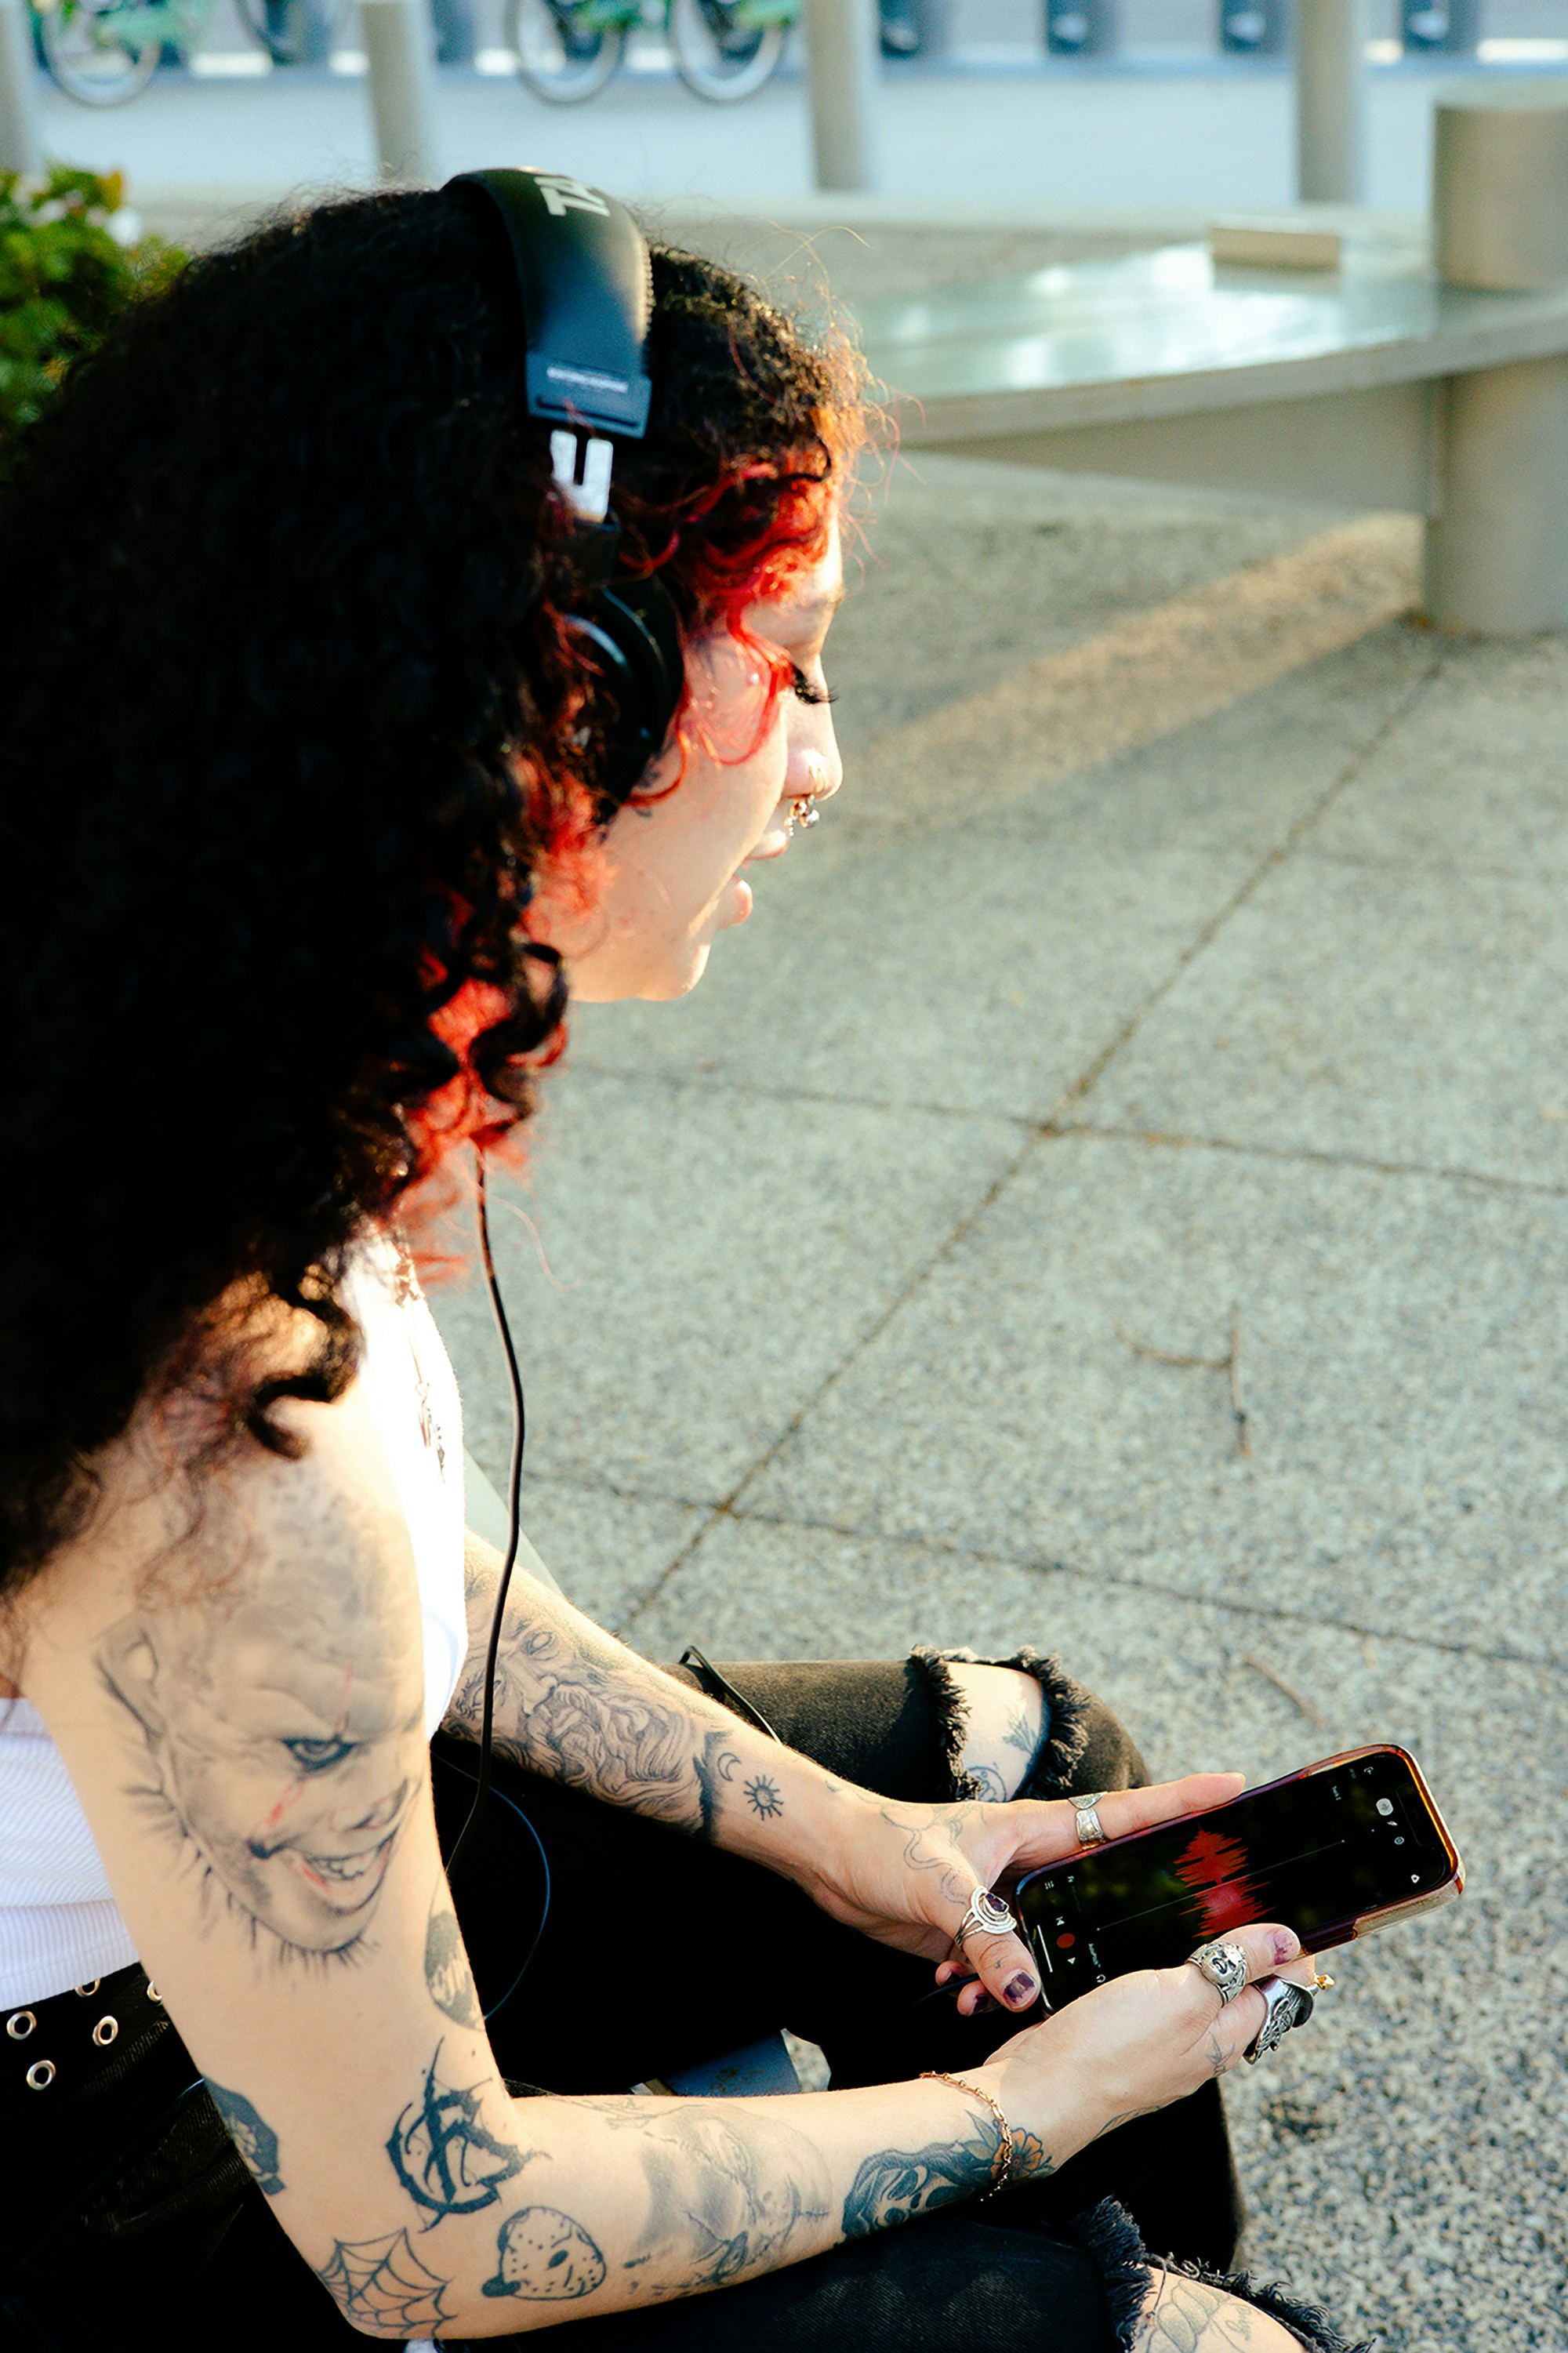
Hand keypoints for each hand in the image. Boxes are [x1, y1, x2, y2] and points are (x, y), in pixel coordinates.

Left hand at [793, 1772, 1252, 2016]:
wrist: (826, 1859)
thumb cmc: (879, 1845)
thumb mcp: (938, 1891)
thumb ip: (985, 1939)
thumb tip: (1027, 1989)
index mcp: (1036, 1830)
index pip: (1125, 1813)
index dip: (1184, 1803)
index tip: (1239, 1789)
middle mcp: (1033, 1860)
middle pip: (1110, 1880)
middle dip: (1143, 1904)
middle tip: (1199, 1924)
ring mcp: (1010, 1896)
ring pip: (1060, 1937)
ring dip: (1050, 1970)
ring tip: (1023, 1991)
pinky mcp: (981, 1928)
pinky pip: (1012, 1965)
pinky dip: (998, 1987)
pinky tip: (969, 2000)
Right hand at [976, 1918, 1318, 2162]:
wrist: (1043, 2087)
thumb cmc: (1110, 2050)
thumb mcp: (1186, 1997)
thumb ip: (1235, 1968)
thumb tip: (1286, 1941)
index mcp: (1221, 2039)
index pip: (1273, 1994)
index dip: (1289, 1958)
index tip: (1300, 1930)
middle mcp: (1195, 2047)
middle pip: (1238, 1998)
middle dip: (1254, 1962)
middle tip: (1263, 1922)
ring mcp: (1157, 2044)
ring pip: (1197, 1999)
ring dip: (1211, 1965)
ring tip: (1218, 1929)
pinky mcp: (1121, 2035)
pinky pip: (1158, 2001)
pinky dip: (1167, 1976)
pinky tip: (1154, 1958)